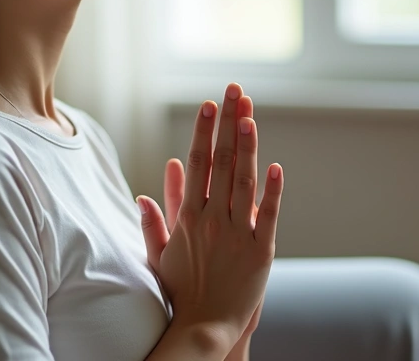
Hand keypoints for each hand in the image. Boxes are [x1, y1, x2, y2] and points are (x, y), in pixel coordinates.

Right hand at [162, 95, 265, 352]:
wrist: (204, 328)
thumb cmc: (181, 292)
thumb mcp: (159, 257)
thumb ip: (153, 224)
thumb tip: (142, 195)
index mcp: (189, 218)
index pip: (197, 164)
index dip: (204, 131)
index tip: (209, 104)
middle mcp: (212, 221)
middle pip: (221, 163)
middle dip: (228, 124)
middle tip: (234, 91)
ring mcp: (238, 235)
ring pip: (244, 183)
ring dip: (247, 146)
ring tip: (250, 116)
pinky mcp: (261, 253)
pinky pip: (268, 216)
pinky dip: (272, 191)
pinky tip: (276, 166)